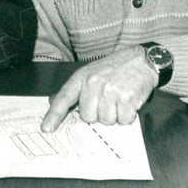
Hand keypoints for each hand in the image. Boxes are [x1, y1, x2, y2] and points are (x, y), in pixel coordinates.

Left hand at [41, 45, 157, 131]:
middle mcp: (93, 83)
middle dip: (98, 113)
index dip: (54, 115)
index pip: (64, 98)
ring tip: (119, 98)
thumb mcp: (92, 72)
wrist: (141, 59)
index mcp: (82, 77)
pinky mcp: (126, 98)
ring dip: (114, 114)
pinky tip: (129, 101)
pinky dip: (128, 115)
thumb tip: (54, 101)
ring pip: (106, 121)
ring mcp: (109, 90)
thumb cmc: (115, 68)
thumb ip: (76, 88)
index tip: (46, 128)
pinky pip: (123, 120)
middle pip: (88, 117)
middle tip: (108, 99)